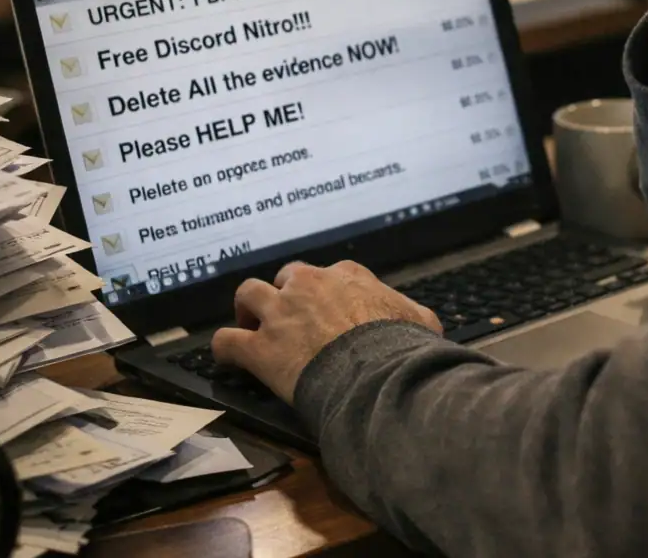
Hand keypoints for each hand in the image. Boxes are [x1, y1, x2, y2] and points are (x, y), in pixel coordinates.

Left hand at [211, 261, 441, 403]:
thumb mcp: (421, 322)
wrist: (377, 373)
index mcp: (346, 275)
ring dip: (247, 309)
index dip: (326, 293)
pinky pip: (226, 340)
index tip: (328, 310)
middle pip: (286, 278)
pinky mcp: (259, 348)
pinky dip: (223, 348)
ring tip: (249, 324)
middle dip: (285, 294)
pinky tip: (227, 358)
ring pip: (248, 295)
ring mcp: (280, 314)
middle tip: (289, 317)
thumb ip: (415, 316)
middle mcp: (308, 285)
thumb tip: (424, 325)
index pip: (329, 274)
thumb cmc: (402, 348)